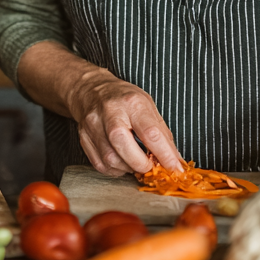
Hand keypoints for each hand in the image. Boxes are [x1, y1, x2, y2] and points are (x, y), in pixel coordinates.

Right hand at [66, 66, 183, 176]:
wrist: (91, 90)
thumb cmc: (123, 98)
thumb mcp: (148, 106)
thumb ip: (162, 134)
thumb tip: (175, 161)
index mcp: (132, 102)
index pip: (150, 132)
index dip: (165, 155)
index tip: (175, 168)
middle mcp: (110, 112)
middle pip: (123, 145)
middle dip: (141, 164)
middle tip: (151, 167)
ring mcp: (93, 125)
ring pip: (110, 159)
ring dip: (128, 168)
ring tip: (135, 162)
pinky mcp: (83, 137)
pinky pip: (100, 164)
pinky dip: (115, 169)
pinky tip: (121, 161)